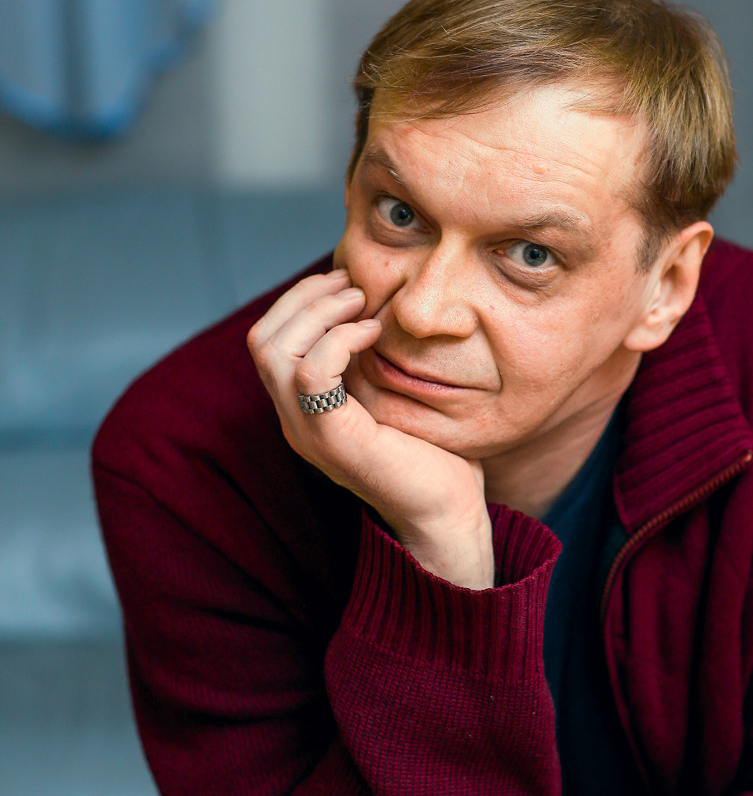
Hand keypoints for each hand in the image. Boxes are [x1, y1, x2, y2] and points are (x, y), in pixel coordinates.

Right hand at [247, 269, 493, 587]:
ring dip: (319, 312)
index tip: (344, 282)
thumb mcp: (392, 395)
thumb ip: (371, 361)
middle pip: (262, 340)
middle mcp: (294, 421)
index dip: (300, 301)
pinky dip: (339, 339)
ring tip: (361, 302)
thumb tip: (376, 305)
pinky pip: (311, 372)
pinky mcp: (332, 438)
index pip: (268, 341)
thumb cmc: (433, 455)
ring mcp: (307, 432)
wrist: (446, 513)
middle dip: (304, 298)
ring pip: (275, 351)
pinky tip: (373, 334)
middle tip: (350, 284)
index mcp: (303, 410)